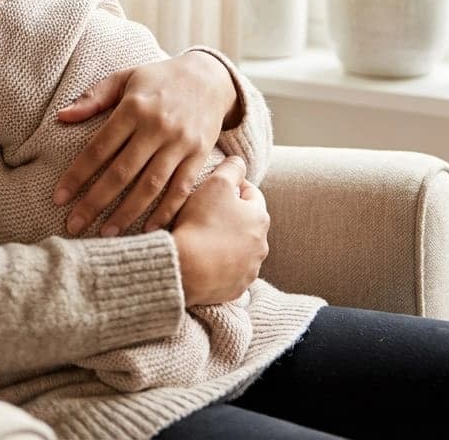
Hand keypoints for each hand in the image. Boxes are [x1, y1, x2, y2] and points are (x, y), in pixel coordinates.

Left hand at [52, 52, 238, 235]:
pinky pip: (181, 189)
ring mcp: (180, 143)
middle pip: (121, 172)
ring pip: (150, 186)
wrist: (209, 78)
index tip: (58, 198)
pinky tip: (148, 230)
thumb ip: (93, 97)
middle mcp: (157, 127)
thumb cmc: (158, 80)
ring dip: (127, 213)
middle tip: (74, 224)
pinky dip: (165, 212)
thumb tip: (61, 116)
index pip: (99, 148)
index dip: (77, 175)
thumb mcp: (124, 78)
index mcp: (133, 108)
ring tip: (105, 234)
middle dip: (95, 202)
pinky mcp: (200, 156)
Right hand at [171, 156, 268, 306]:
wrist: (188, 268)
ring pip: (239, 247)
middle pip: (246, 222)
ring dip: (226, 241)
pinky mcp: (236, 287)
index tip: (213, 188)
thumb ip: (231, 168)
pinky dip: (219, 263)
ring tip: (201, 236)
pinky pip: (230, 270)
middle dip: (230, 215)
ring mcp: (250, 269)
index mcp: (259, 217)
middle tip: (205, 211)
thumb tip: (239, 161)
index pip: (251, 193)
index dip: (232, 186)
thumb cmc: (202, 222)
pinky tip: (202, 257)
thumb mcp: (216, 183)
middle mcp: (261, 245)